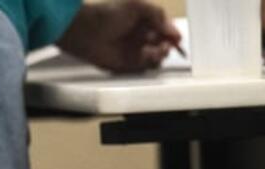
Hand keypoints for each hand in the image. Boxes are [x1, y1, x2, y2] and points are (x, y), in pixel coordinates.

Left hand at [58, 0, 181, 74]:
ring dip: (161, 53)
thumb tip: (172, 30)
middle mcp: (141, 36)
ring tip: (157, 49)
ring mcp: (136, 51)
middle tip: (166, 44)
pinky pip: (147, 66)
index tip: (176, 37)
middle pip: (164, 43)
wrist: (87, 32)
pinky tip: (147, 55)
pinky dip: (150, 61)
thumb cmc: (109, 15)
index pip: (164, 29)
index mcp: (143, 21)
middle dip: (168, 44)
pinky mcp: (131, 64)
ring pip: (158, 56)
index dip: (172, 33)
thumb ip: (157, 13)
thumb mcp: (136, 5)